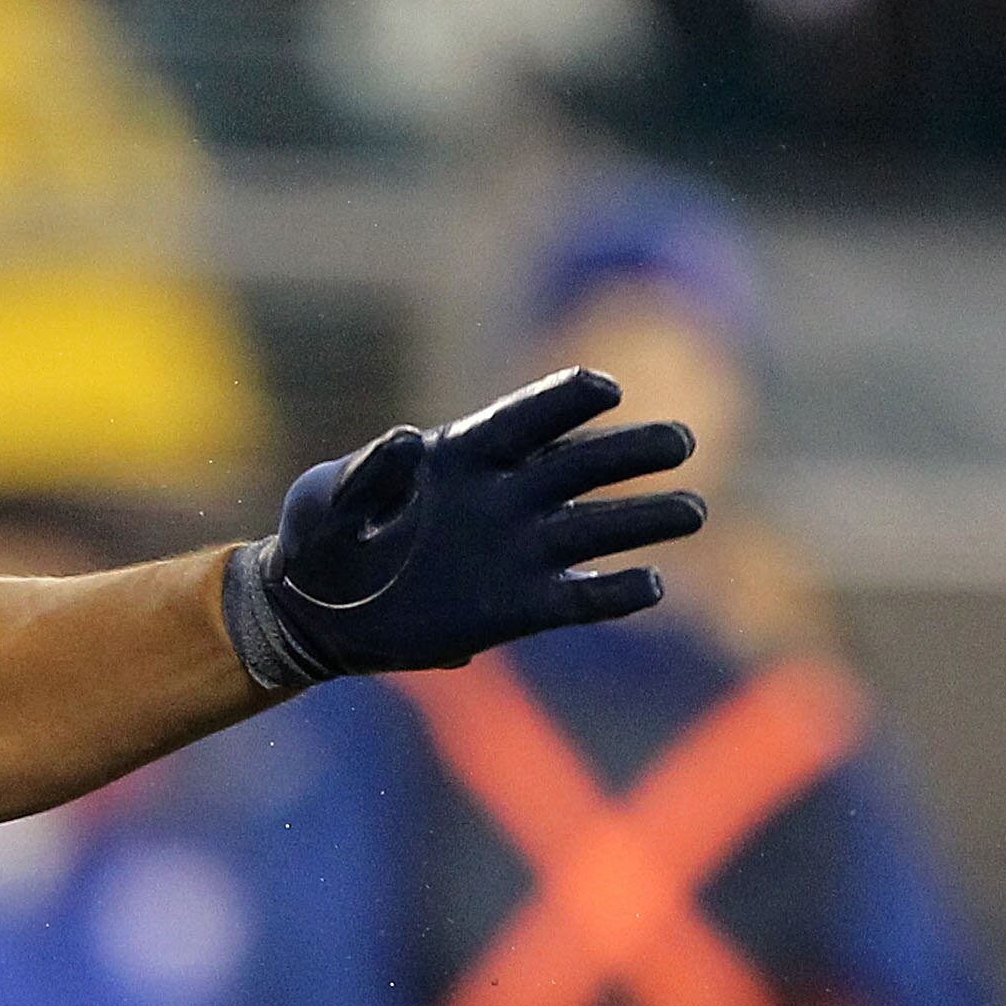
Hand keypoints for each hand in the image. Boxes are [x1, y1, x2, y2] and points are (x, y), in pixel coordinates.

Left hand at [222, 372, 704, 689]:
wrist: (313, 614)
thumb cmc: (316, 544)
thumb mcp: (322, 504)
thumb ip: (363, 475)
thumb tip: (403, 439)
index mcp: (460, 455)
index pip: (524, 419)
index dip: (566, 402)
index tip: (607, 390)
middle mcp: (501, 497)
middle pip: (579, 465)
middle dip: (630, 453)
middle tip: (681, 443)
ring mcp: (513, 552)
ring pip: (594, 527)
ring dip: (644, 519)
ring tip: (692, 511)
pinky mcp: (515, 608)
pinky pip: (577, 600)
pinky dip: (613, 594)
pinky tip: (652, 585)